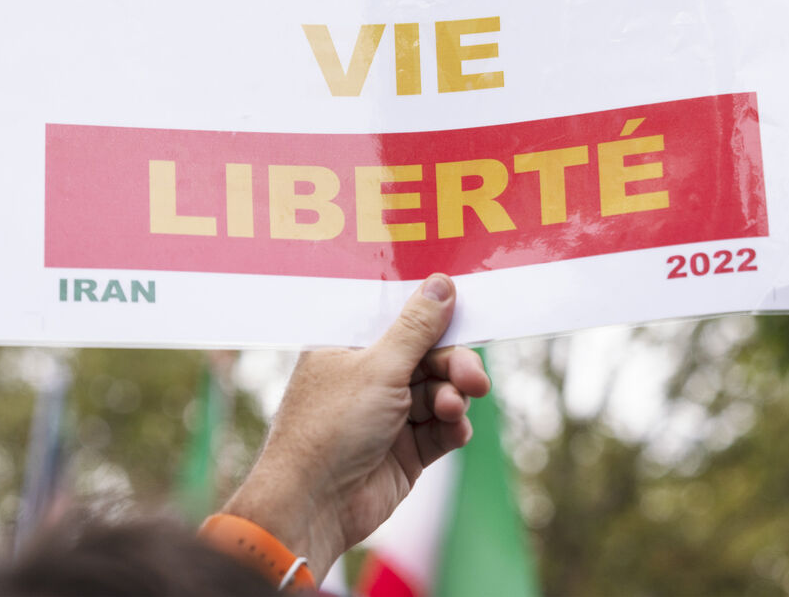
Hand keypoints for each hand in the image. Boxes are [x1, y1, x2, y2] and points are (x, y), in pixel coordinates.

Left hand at [221, 273, 488, 576]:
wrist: (313, 505)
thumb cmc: (330, 426)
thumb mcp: (379, 367)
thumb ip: (417, 327)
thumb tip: (441, 283)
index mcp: (349, 348)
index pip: (400, 321)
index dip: (434, 318)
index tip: (467, 313)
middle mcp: (368, 379)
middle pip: (427, 358)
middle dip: (454, 366)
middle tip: (474, 379)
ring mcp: (387, 416)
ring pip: (438, 393)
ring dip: (452, 398)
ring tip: (451, 410)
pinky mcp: (404, 452)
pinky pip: (440, 430)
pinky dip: (452, 428)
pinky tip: (454, 430)